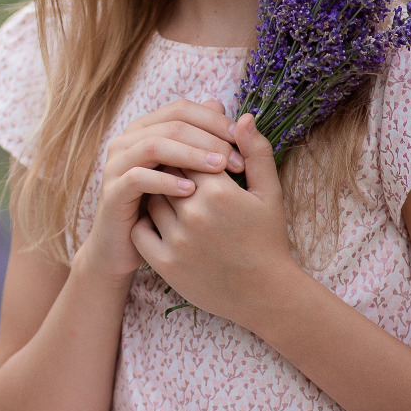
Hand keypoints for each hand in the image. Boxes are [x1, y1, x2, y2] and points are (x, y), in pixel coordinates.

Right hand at [79, 100, 242, 284]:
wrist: (127, 247)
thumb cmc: (164, 209)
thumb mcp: (187, 174)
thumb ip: (206, 142)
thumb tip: (231, 111)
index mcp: (147, 128)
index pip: (183, 109)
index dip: (215, 121)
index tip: (242, 141)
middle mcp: (128, 140)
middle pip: (171, 124)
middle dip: (209, 139)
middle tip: (237, 160)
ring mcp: (117, 164)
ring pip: (154, 145)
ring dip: (190, 155)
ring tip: (219, 169)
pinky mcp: (112, 191)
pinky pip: (138, 177)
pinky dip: (165, 181)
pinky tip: (191, 191)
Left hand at [131, 113, 299, 328]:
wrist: (266, 295)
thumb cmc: (268, 238)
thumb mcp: (269, 192)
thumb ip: (256, 150)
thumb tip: (242, 116)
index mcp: (219, 192)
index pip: (186, 153)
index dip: (189, 154)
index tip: (195, 160)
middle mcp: (195, 215)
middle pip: (165, 174)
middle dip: (171, 171)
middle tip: (178, 175)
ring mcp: (178, 240)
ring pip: (151, 200)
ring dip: (157, 194)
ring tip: (171, 197)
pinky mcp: (166, 264)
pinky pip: (140, 230)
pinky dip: (146, 222)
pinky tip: (162, 221)